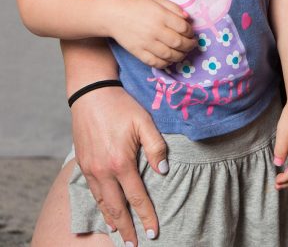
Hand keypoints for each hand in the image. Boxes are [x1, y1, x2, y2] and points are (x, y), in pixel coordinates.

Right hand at [71, 84, 167, 243]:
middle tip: (135, 244)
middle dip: (128, 228)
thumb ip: (156, 148)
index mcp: (121, 163)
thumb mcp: (145, 122)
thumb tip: (163, 172)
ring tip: (121, 235)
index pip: (137, 197)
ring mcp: (90, 169)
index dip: (146, 216)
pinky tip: (106, 212)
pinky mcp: (83, 165)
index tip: (154, 232)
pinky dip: (100, 206)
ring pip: (102, 203)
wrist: (91, 95)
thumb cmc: (122, 107)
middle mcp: (103, 171)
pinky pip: (92, 193)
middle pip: (117, 208)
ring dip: (112, 221)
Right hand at [108, 0, 194, 67]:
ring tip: (183, 53)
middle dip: (189, 45)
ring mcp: (146, 43)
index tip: (191, 33)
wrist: (113, 14)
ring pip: (169, 55)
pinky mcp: (137, 52)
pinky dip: (165, 63)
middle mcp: (155, 30)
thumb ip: (174, 7)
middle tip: (192, 45)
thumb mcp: (157, 0)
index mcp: (161, 16)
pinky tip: (169, 60)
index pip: (183, 28)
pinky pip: (154, 62)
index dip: (191, 32)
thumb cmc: (137, 5)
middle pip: (178, 43)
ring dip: (180, 56)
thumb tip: (188, 18)